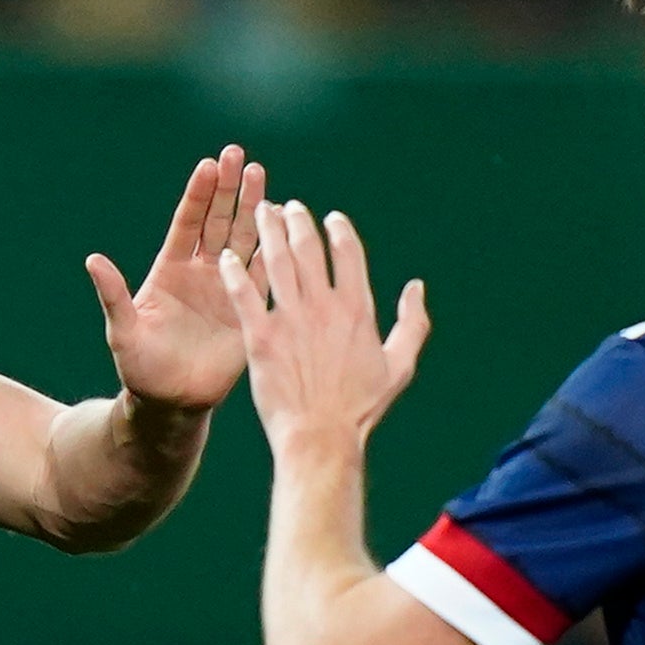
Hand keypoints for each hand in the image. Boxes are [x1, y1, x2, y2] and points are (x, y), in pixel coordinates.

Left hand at [86, 145, 265, 414]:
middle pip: (218, 221)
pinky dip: (275, 250)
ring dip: (253, 209)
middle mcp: (201, 271)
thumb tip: (93, 260)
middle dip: (228, 188)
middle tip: (238, 154)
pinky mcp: (247, 309)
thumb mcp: (123, 331)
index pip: (188, 223)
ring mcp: (226, 287)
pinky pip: (264, 274)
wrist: (171, 401)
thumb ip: (114, 296)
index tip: (208, 165)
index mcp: (170, 269)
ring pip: (244, 239)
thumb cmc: (140, 368)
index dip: (199, 195)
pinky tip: (284, 224)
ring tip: (261, 175)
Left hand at [218, 201, 428, 458]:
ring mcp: (291, 320)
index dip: (338, 230)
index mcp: (358, 309)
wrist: (321, 438)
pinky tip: (227, 256)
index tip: (329, 219)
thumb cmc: (360, 408)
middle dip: (298, 221)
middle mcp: (324, 306)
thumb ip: (412, 323)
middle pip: (309, 248)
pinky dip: (235, 273)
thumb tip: (416, 286)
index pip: (348, 253)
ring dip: (268, 232)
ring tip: (261, 212)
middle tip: (288, 206)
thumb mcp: (399, 366)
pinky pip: (244, 295)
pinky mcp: (260, 338)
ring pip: (277, 261)